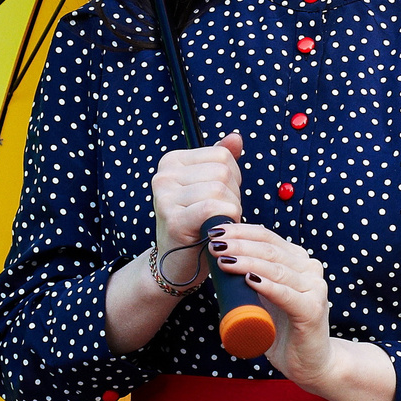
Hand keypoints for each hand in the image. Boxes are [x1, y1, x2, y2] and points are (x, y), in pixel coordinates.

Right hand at [152, 133, 242, 262]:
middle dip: (232, 196)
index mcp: (172, 161)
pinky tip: (215, 230)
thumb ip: (222, 161)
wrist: (176, 263)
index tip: (219, 198)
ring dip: (230, 211)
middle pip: (222, 172)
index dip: (233, 178)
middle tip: (218, 215)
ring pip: (220, 190)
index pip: (222, 155)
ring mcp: (165, 197)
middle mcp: (163, 175)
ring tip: (216, 223)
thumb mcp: (208, 187)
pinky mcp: (172, 219)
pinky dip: (224, 219)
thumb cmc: (197, 224)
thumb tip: (236, 137)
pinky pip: (211, 208)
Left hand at [205, 220, 333, 385]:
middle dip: (239, 244)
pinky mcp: (313, 310)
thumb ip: (253, 276)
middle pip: (270, 250)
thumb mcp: (264, 296)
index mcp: (298, 260)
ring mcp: (314, 288)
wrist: (309, 362)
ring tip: (224, 260)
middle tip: (215, 244)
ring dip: (247, 262)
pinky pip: (286, 294)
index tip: (215, 231)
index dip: (241, 231)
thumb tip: (219, 258)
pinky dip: (267, 285)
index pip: (268, 237)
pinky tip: (250, 280)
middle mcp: (310, 269)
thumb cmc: (282, 328)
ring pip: (276, 269)